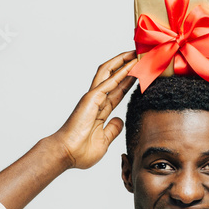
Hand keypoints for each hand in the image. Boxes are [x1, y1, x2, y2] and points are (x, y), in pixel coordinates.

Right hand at [50, 50, 137, 169]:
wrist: (66, 155)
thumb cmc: (80, 151)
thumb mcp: (104, 141)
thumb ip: (112, 129)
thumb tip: (119, 120)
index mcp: (100, 110)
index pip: (118, 91)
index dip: (129, 80)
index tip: (142, 72)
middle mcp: (96, 101)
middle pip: (113, 76)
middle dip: (126, 64)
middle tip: (140, 55)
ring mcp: (93, 98)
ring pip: (109, 73)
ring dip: (123, 62)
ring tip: (136, 53)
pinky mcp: (91, 99)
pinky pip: (108, 82)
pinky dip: (120, 72)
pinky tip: (131, 65)